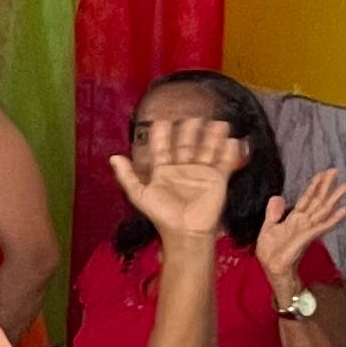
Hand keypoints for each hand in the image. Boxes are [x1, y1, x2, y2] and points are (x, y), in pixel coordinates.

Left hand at [109, 111, 239, 242]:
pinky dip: (229, 152)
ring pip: (207, 149)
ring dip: (212, 136)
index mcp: (164, 171)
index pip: (162, 148)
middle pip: (187, 145)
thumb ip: (127, 176)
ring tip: (218, 122)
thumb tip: (113, 157)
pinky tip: (232, 140)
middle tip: (194, 116)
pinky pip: (224, 163)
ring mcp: (201, 173)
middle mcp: (183, 169)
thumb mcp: (140, 195)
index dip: (161, 135)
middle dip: (189, 131)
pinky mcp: (218, 179)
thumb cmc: (161, 214)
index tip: (161, 120)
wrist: (185, 230)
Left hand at [255, 170, 345, 292]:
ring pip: (324, 209)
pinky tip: (345, 209)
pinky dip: (335, 217)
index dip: (314, 185)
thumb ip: (274, 213)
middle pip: (318, 200)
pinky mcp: (309, 236)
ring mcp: (308, 228)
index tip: (322, 173)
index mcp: (294, 218)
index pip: (306, 198)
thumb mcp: (268, 227)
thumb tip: (278, 197)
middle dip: (327, 186)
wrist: (273, 268)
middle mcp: (304, 221)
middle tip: (336, 171)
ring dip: (335, 197)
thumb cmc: (271, 251)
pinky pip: (323, 225)